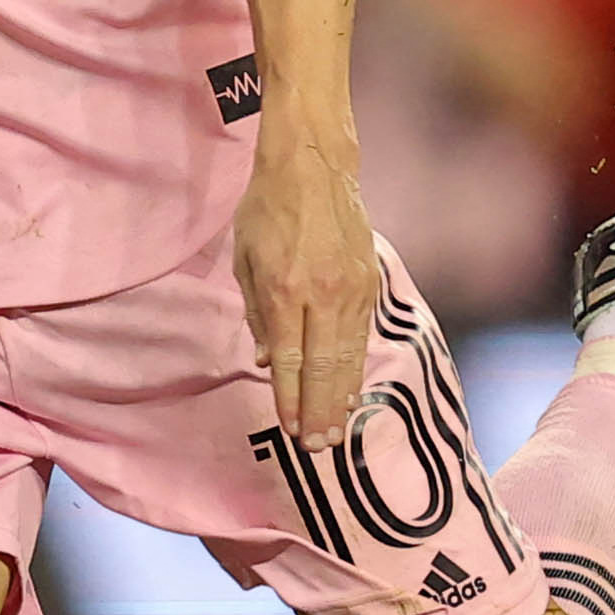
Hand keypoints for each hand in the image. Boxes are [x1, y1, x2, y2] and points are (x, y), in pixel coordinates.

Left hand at [233, 131, 375, 449]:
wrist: (313, 166)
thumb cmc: (268, 210)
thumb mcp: (245, 259)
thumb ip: (257, 314)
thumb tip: (271, 363)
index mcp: (285, 289)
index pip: (291, 360)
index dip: (291, 399)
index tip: (291, 430)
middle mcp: (322, 294)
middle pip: (324, 367)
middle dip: (319, 412)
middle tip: (318, 448)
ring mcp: (351, 289)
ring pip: (348, 357)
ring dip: (342, 399)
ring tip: (337, 433)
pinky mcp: (369, 283)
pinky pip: (362, 336)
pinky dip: (357, 368)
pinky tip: (353, 392)